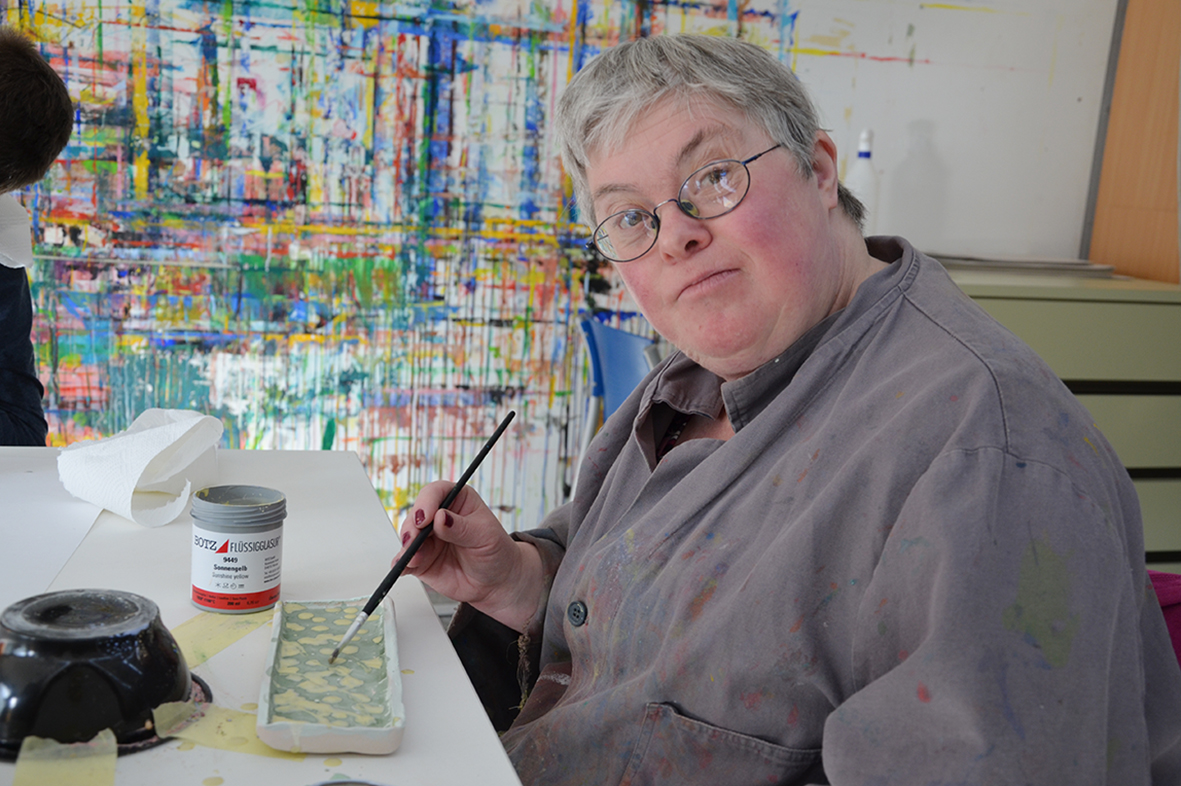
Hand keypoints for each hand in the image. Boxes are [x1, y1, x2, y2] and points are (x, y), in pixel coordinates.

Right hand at [397, 481, 541, 631]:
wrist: (495, 581)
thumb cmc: (495, 551)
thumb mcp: (485, 536)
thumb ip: (461, 528)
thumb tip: (440, 517)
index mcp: (457, 501)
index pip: (436, 492)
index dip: (426, 502)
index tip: (425, 517)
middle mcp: (438, 517)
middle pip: (416, 514)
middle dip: (412, 526)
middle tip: (414, 539)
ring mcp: (428, 539)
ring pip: (408, 536)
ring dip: (407, 546)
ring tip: (414, 557)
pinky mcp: (421, 560)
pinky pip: (406, 560)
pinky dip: (402, 563)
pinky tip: (403, 567)